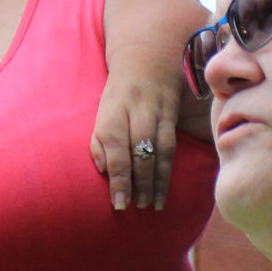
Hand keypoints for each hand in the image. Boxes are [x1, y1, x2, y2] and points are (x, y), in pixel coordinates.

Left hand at [90, 60, 179, 211]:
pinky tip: (163, 192)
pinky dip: (167, 173)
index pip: (116, 149)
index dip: (118, 178)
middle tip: (135, 208)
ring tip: (151, 206)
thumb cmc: (118, 96)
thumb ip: (99, 143)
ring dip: (156, 182)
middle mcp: (137, 113)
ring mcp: (158, 115)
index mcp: (113, 112)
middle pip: (140, 152)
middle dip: (138, 184)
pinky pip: (172, 149)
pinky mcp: (172, 118)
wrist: (147, 62)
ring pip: (160, 152)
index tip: (118, 203)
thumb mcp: (100, 113)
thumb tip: (104, 170)